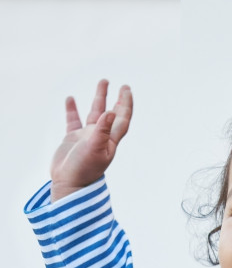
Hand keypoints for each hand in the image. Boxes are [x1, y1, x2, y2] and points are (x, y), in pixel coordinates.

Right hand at [50, 80, 131, 201]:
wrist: (69, 184)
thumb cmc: (84, 170)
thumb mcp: (95, 149)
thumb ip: (102, 131)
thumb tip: (110, 112)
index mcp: (110, 140)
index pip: (122, 118)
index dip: (126, 104)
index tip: (127, 90)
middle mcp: (101, 137)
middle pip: (112, 114)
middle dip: (118, 100)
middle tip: (123, 86)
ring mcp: (87, 137)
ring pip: (95, 113)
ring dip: (99, 99)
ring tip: (103, 83)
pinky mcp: (73, 139)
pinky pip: (73, 120)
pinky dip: (73, 109)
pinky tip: (71, 99)